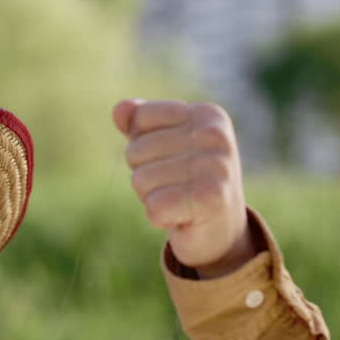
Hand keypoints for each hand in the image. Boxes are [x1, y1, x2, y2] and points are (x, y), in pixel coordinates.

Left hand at [113, 99, 254, 278]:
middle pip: (136, 151)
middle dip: (145, 175)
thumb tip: (119, 109)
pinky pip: (153, 206)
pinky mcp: (210, 199)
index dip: (141, 145)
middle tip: (175, 186)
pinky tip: (181, 217)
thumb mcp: (163, 146)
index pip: (140, 118)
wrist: (220, 231)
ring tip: (179, 200)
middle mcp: (215, 136)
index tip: (169, 160)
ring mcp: (216, 166)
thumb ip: (138, 124)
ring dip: (152, 197)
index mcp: (206, 114)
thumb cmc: (186, 182)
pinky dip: (159, 217)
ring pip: (140, 180)